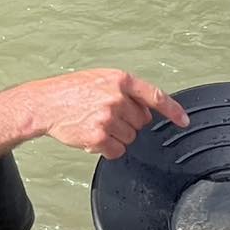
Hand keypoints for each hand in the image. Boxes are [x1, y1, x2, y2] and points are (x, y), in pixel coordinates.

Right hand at [28, 69, 187, 158]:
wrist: (45, 103)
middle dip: (128, 122)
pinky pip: (117, 150)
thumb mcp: (101, 78)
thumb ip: (126, 90)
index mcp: (120, 80)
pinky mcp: (99, 137)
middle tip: (107, 115)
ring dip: (117, 136)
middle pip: (141, 122)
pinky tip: (93, 136)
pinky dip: (108, 148)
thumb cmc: (71, 90)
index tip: (184, 121)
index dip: (173, 110)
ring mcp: (108, 118)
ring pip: (130, 137)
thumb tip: (147, 109)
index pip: (155, 96)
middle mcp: (117, 98)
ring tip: (96, 123)